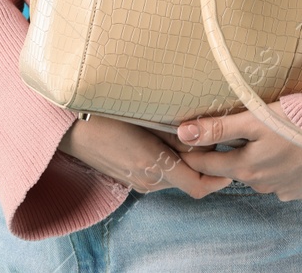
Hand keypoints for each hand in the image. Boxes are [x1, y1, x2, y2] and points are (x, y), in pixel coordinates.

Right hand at [57, 114, 235, 197]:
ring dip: (185, 162)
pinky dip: (169, 162)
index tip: (230, 162)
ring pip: (174, 177)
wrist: (71, 128)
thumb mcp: (147, 119)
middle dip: (203, 164)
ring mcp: (138, 182)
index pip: (199, 186)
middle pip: (189, 181)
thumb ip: (176, 132)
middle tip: (212, 138)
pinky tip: (166, 139)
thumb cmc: (107, 116)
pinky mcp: (129, 177)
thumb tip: (201, 137)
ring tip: (189, 135)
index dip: (219, 178)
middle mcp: (149, 180)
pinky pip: (158, 174)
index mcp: (156, 167)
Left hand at [170, 100, 301, 200]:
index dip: (193, 151)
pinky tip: (286, 149)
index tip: (182, 141)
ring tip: (263, 137)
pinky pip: (279, 179)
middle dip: (226, 153)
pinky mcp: (301, 189)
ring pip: (257, 174)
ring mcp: (282, 189)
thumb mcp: (255, 119)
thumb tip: (183, 133)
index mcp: (246, 167)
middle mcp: (261, 184)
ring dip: (254, 160)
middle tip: (226, 133)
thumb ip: (219, 127)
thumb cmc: (300, 122)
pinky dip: (277, 166)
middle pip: (233, 168)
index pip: (206, 163)